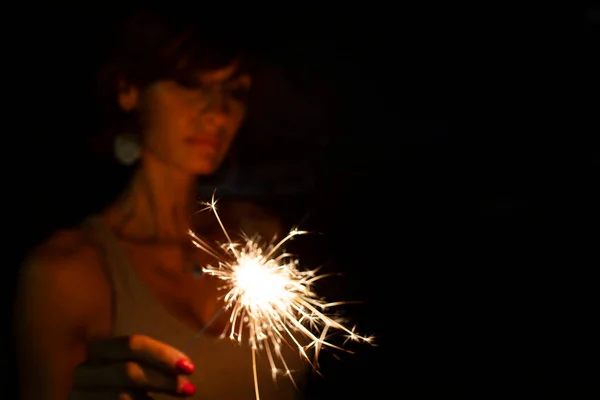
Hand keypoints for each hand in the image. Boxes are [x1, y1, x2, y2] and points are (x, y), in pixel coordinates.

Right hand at [68, 335, 195, 399]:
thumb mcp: (137, 372)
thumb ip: (151, 364)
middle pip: (128, 371)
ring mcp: (78, 394)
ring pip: (121, 396)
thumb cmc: (127, 389)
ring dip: (152, 399)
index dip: (162, 354)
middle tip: (189, 389)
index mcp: (100, 351)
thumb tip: (185, 364)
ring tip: (176, 399)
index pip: (132, 344)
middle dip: (163, 380)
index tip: (189, 367)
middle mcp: (84, 371)